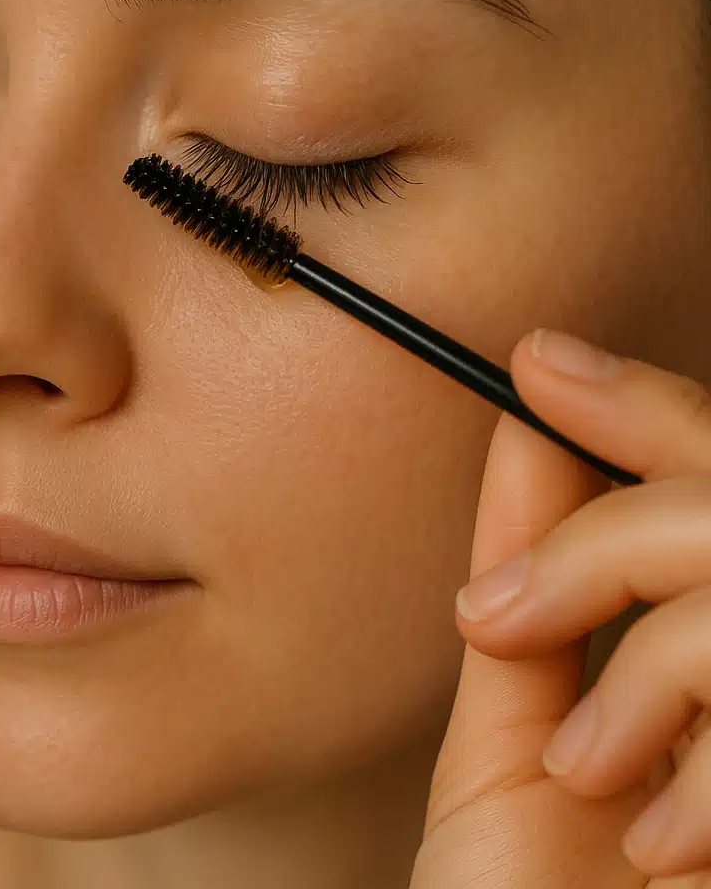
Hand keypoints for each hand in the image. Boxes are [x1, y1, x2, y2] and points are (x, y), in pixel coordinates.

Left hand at [410, 329, 710, 887]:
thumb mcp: (519, 752)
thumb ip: (533, 604)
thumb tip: (527, 434)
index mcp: (706, 671)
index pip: (706, 486)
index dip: (640, 411)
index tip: (535, 360)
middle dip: (618, 538)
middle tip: (510, 622)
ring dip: (656, 664)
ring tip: (599, 785)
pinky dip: (701, 756)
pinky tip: (661, 839)